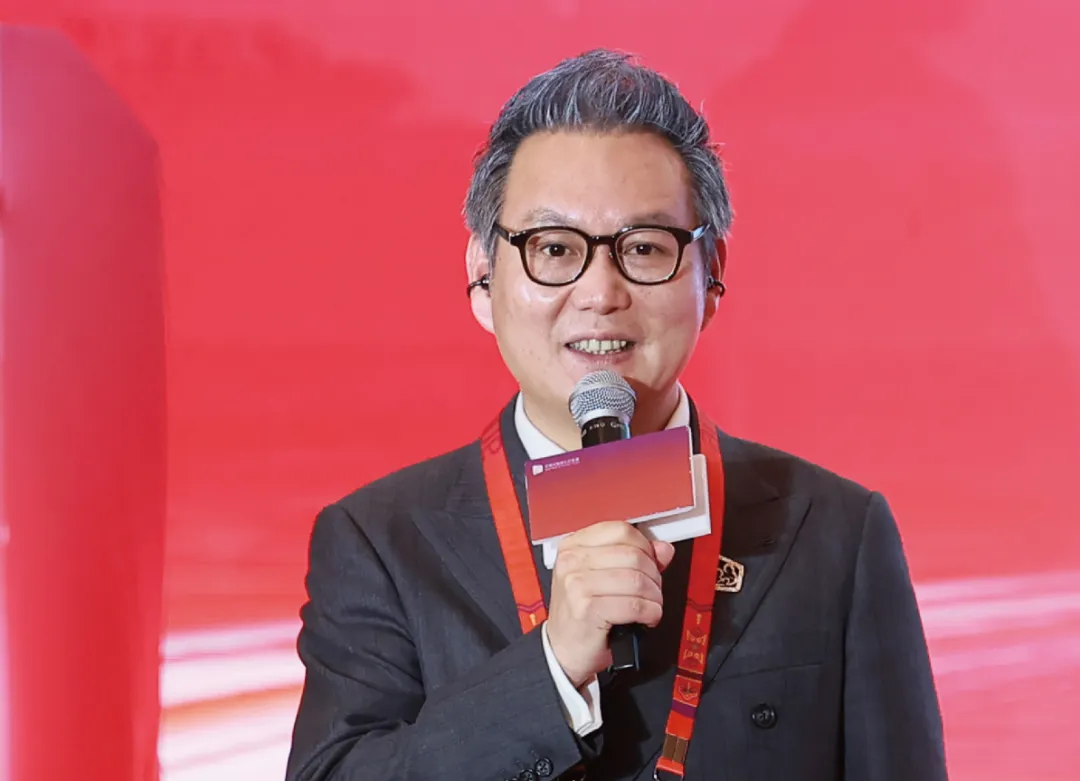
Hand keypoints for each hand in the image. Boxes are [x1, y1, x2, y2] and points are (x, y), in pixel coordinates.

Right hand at [545, 521, 675, 686]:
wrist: (563, 650)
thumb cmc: (582, 613)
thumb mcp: (602, 578)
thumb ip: (634, 558)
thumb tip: (664, 549)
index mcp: (574, 545)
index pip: (621, 530)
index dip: (644, 546)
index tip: (650, 561)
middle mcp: (572, 561)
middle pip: (634, 555)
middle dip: (654, 575)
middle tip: (652, 590)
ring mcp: (577, 584)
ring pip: (637, 580)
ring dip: (654, 597)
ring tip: (650, 606)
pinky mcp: (587, 609)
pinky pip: (635, 605)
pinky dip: (650, 613)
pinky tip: (646, 617)